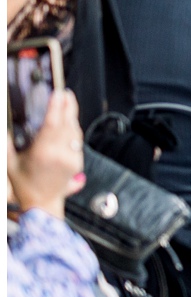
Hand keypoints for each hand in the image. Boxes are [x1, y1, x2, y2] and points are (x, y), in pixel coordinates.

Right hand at [7, 89, 85, 219]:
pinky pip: (77, 140)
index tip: (58, 93)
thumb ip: (6, 144)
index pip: (53, 123)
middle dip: (68, 105)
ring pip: (75, 131)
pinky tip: (69, 122)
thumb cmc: (24, 185)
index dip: (57, 106)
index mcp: (43, 153)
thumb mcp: (10, 164)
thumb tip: (6, 128)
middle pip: (67, 123)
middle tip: (65, 92)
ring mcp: (71, 158)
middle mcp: (60, 154)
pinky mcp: (78, 161)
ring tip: (67, 103)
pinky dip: (74, 129)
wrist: (43, 203)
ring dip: (72, 116)